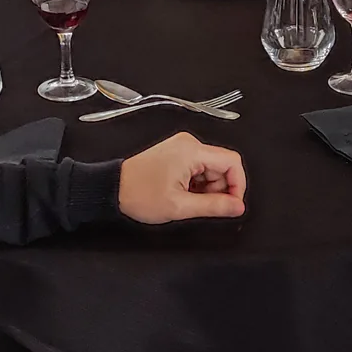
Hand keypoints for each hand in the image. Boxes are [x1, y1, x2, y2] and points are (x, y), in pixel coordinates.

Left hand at [118, 132, 246, 222]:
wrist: (113, 189)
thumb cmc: (139, 195)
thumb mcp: (180, 206)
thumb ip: (214, 206)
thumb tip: (237, 207)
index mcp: (192, 151)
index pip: (232, 162)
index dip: (238, 185)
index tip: (232, 204)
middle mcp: (189, 144)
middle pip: (222, 165)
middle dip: (220, 189)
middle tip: (203, 206)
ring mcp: (182, 147)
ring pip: (212, 168)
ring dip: (207, 188)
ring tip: (188, 200)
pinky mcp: (177, 153)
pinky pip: (199, 167)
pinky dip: (198, 183)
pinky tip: (183, 193)